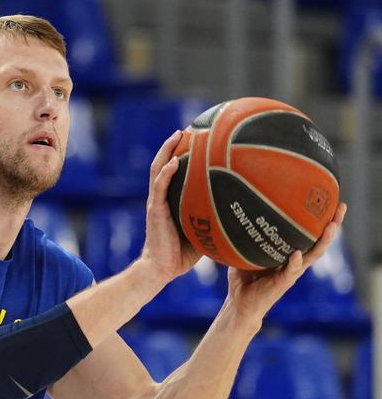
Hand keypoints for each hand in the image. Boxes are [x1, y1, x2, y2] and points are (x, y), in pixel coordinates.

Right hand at [140, 130, 200, 281]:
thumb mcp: (203, 230)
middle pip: (164, 163)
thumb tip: (243, 209)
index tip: (194, 138)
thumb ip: (214, 216)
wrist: (162, 268)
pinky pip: (160, 186)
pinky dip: (167, 172)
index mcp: (170, 200)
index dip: (180, 154)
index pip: (173, 172)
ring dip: (167, 150)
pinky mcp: (155, 210)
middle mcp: (161, 197)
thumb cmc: (183, 254)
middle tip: (185, 129)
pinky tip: (176, 161)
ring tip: (178, 135)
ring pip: (159, 169)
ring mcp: (156, 202)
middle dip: (172, 145)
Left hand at [225, 203, 347, 323]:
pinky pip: (291, 271)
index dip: (320, 218)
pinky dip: (295, 262)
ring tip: (331, 226)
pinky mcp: (282, 283)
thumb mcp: (245, 251)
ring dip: (323, 241)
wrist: (240, 302)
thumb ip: (247, 237)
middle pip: (319, 240)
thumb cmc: (244, 276)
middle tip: (341, 207)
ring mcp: (291, 272)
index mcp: (288, 252)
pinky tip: (297, 253)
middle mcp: (295, 261)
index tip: (329, 200)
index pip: (309, 233)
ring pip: (313, 255)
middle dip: (333, 224)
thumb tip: (238, 213)